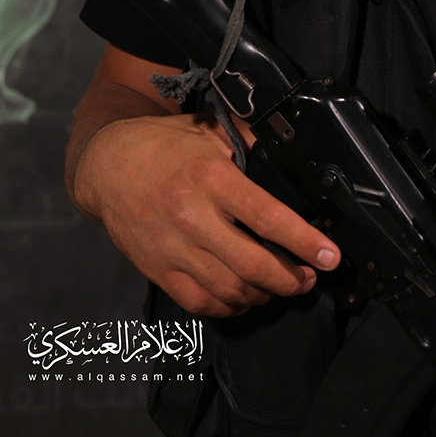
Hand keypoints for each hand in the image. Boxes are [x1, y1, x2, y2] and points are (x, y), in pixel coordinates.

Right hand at [74, 109, 340, 316]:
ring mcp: (174, 248)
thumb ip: (249, 139)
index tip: (329, 255)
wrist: (106, 166)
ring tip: (282, 287)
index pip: (268, 217)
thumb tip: (289, 146)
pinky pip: (200, 302)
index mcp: (212, 178)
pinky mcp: (158, 270)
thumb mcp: (209, 129)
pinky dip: (229, 307)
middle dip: (292, 278)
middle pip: (254, 265)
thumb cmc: (163, 145)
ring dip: (264, 295)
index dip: (304, 241)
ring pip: (230, 290)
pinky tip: (245, 298)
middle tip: (310, 277)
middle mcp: (194, 216)